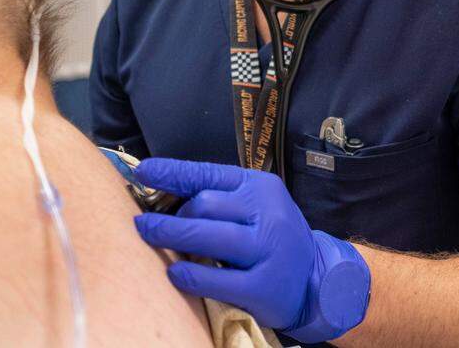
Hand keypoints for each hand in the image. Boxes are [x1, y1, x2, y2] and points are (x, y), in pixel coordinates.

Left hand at [133, 158, 370, 342]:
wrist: (316, 280)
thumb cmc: (272, 238)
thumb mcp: (254, 207)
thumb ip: (219, 198)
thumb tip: (162, 192)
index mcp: (261, 188)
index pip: (210, 174)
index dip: (173, 172)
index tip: (143, 171)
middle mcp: (268, 214)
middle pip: (205, 205)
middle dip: (171, 214)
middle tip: (148, 223)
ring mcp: (268, 250)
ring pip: (208, 237)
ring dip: (170, 235)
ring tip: (146, 233)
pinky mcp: (264, 286)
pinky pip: (217, 280)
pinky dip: (191, 276)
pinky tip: (174, 273)